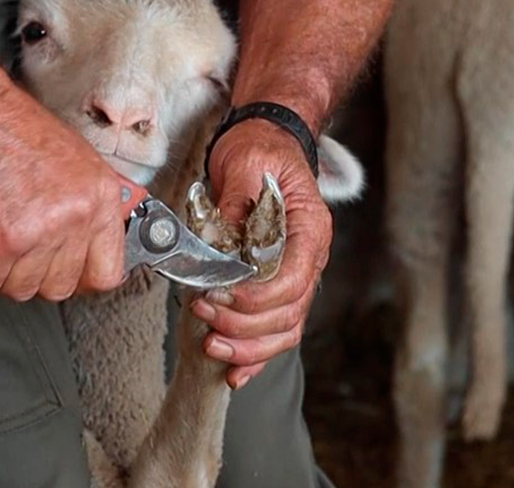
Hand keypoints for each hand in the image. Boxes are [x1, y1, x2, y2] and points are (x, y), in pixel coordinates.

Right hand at [0, 81, 146, 301]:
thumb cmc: (4, 126)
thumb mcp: (69, 161)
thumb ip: (80, 206)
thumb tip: (80, 246)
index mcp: (101, 195)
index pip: (108, 271)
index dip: (79, 277)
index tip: (62, 272)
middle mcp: (78, 215)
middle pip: (60, 286)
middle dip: (30, 273)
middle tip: (13, 249)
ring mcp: (42, 232)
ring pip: (20, 288)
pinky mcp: (2, 242)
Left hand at [195, 120, 331, 388]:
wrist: (265, 140)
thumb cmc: (259, 150)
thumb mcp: (246, 163)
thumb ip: (238, 203)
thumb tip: (222, 243)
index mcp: (310, 230)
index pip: (294, 279)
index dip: (256, 297)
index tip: (219, 295)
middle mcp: (309, 258)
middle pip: (288, 313)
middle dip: (243, 325)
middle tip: (203, 314)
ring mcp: (295, 275)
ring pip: (283, 330)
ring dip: (248, 347)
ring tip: (211, 347)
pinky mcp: (275, 284)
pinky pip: (274, 330)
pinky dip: (255, 356)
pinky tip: (234, 372)